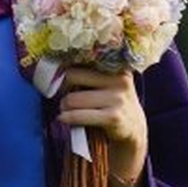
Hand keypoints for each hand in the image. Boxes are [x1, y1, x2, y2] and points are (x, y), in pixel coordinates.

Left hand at [57, 67, 147, 184]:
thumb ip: (89, 72)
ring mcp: (117, 98)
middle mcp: (119, 79)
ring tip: (66, 109)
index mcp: (116, 66)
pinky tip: (64, 119)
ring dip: (63, 106)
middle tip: (60, 95)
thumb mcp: (108, 81)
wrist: (133, 127)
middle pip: (71, 76)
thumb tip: (54, 68)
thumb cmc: (112, 101)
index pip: (80, 59)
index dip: (63, 68)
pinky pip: (78, 116)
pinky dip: (67, 118)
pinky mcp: (113, 117)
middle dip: (61, 88)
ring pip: (72, 98)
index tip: (56, 76)